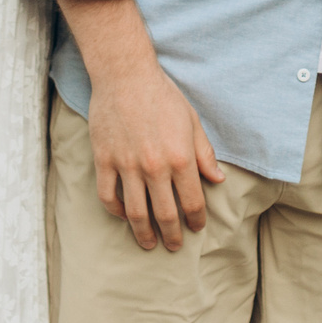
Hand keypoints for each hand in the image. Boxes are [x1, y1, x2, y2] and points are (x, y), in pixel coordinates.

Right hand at [86, 64, 225, 250]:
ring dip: (143, 233)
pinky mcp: (104, 160)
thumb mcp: (192, 122)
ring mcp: (127, 165)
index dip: (196, 220)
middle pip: (165, 214)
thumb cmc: (163, 96)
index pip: (192, 202)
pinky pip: (108, 196)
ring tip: (148, 243)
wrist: (125, 75)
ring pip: (135, 212)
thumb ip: (204, 154)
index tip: (196, 228)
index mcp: (181, 158)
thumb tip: (218, 179)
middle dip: (172, 235)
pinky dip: (116, 211)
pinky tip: (124, 216)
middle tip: (173, 247)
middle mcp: (155, 167)